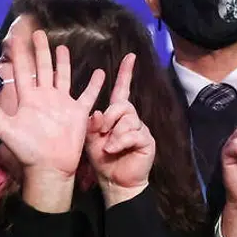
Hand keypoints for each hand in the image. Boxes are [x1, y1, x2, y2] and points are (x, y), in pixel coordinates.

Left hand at [0, 30, 104, 211]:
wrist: (48, 167)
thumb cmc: (26, 150)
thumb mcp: (5, 128)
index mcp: (28, 99)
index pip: (22, 71)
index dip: (18, 55)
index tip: (14, 38)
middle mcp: (45, 97)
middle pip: (43, 68)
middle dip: (41, 51)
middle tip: (38, 32)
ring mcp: (62, 103)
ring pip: (63, 76)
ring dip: (63, 62)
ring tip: (63, 47)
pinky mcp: (78, 112)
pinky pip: (88, 96)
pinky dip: (94, 85)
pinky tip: (99, 72)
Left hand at [84, 53, 154, 205]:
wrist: (114, 180)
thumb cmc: (101, 157)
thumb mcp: (89, 137)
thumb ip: (91, 123)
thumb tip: (97, 112)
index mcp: (115, 114)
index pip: (121, 89)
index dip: (126, 73)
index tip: (130, 56)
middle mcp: (130, 118)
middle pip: (123, 104)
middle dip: (109, 117)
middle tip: (101, 131)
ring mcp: (140, 128)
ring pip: (128, 119)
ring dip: (113, 134)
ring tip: (108, 146)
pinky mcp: (147, 140)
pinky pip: (133, 134)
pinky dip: (119, 142)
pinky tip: (113, 150)